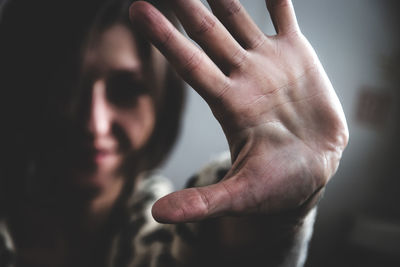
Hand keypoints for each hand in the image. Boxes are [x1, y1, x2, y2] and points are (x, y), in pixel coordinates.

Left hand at [130, 0, 348, 222]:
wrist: (315, 168)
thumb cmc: (278, 185)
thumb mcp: (242, 195)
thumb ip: (203, 203)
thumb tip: (157, 218)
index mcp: (229, 105)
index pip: (189, 65)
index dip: (163, 39)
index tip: (135, 10)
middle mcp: (243, 77)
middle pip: (207, 33)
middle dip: (186, 5)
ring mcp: (268, 62)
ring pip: (238, 18)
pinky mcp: (296, 55)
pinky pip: (284, 15)